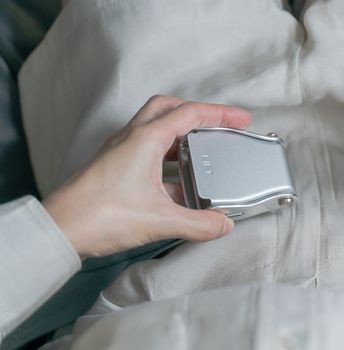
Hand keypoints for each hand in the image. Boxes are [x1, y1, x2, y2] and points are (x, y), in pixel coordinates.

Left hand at [43, 95, 251, 257]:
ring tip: (203, 152)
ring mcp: (121, 152)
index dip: (220, 114)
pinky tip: (179, 183)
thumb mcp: (160, 220)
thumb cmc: (100, 216)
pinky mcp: (115, 167)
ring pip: (156, 128)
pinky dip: (168, 158)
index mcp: (145, 140)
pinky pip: (147, 150)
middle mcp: (131, 139)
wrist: (59, 230)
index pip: (190, 114)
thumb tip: (223, 223)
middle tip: (218, 124)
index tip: (241, 118)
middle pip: (168, 108)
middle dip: (197, 112)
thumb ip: (199, 223)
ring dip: (182, 135)